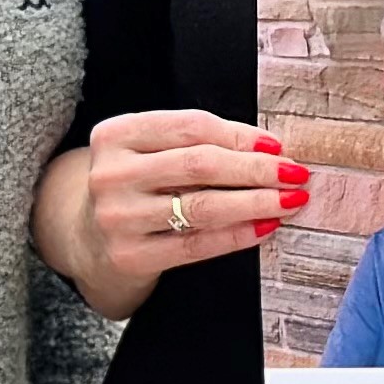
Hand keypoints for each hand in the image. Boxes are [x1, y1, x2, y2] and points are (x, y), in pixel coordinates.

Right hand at [44, 111, 304, 318]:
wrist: (87, 241)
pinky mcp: (130, 256)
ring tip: (289, 201)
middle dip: (256, 168)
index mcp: (115, 135)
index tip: (277, 145)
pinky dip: (237, 234)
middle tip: (296, 173)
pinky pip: (197, 244)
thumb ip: (196, 143)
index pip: (190, 127)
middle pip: (199, 164)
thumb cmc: (135, 187)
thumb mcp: (150, 153)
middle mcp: (110, 174)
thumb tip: (269, 147)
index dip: (239, 135)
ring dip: (255, 202)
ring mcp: (117, 217)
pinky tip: (264, 227)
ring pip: (202, 206)